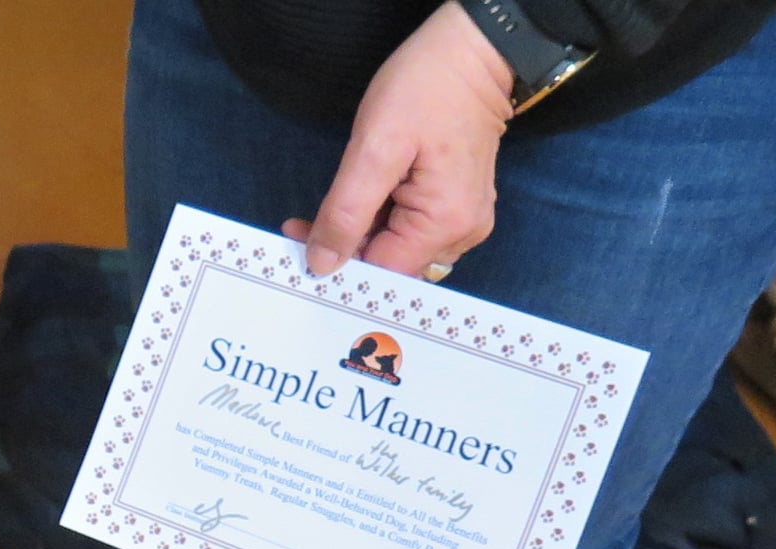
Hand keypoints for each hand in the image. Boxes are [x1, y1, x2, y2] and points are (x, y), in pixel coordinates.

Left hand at [284, 2, 513, 279]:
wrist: (474, 52)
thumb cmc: (426, 89)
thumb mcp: (374, 149)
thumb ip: (347, 212)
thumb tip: (323, 264)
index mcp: (445, 224)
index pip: (381, 270)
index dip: (339, 261)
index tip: (301, 239)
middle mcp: (461, 234)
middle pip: (390, 263)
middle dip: (344, 247)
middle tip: (302, 224)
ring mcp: (463, 220)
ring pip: (397, 248)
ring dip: (358, 234)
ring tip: (324, 212)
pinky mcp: (456, 205)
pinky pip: (411, 229)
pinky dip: (378, 220)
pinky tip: (358, 200)